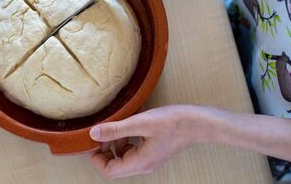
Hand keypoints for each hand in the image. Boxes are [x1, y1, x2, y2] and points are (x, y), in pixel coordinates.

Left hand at [88, 105, 206, 178]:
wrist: (198, 122)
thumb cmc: (173, 122)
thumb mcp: (140, 122)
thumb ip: (115, 129)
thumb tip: (93, 134)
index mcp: (139, 162)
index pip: (108, 170)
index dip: (96, 157)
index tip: (92, 140)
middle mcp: (143, 164)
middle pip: (114, 164)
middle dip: (105, 148)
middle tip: (103, 130)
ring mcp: (149, 158)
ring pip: (122, 154)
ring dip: (116, 140)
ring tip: (118, 123)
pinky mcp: (152, 150)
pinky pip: (132, 147)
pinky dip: (127, 136)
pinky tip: (130, 120)